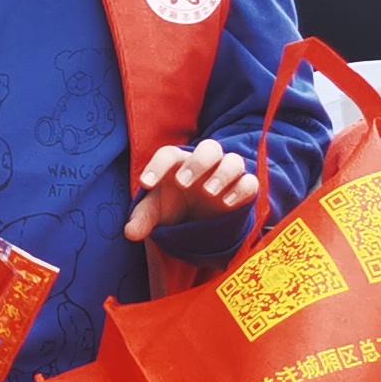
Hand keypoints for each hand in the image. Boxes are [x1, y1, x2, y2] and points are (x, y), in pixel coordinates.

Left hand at [127, 138, 255, 242]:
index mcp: (179, 163)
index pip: (169, 154)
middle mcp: (206, 164)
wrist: (201, 221)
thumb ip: (142, 219)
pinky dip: (241, 190)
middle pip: (209, 148)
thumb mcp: (155, 214)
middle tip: (183, 183)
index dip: (157, 165)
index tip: (145, 184)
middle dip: (197, 163)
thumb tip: (130, 233)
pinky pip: (250, 183)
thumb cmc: (174, 207)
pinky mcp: (244, 190)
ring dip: (222, 174)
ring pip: (234, 161)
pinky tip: (226, 204)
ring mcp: (227, 175)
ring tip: (209, 192)